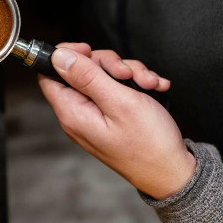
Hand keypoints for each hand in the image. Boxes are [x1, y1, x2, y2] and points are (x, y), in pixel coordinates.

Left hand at [38, 43, 195, 199]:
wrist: (173, 171)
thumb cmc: (149, 144)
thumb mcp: (119, 102)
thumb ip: (87, 76)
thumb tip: (58, 57)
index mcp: (73, 112)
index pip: (49, 74)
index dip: (66, 56)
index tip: (89, 51)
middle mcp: (80, 114)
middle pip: (81, 70)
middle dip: (108, 64)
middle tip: (127, 74)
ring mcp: (97, 115)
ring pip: (104, 76)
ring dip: (129, 73)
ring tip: (148, 85)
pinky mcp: (113, 116)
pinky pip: (119, 88)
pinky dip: (137, 84)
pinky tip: (153, 89)